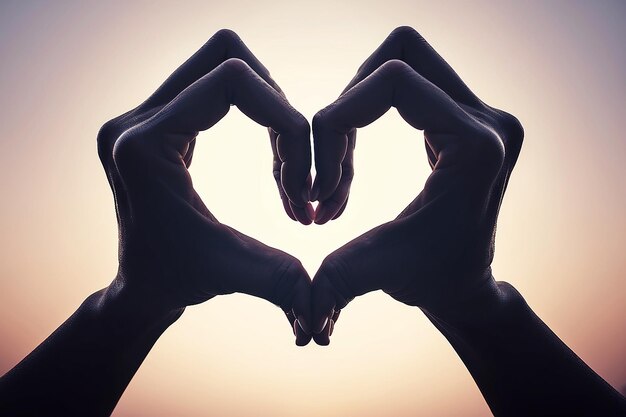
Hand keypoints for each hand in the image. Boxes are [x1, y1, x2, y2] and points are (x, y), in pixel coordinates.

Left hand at [97, 29, 312, 343]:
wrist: (142, 285)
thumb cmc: (179, 280)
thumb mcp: (232, 273)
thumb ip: (278, 281)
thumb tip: (319, 316)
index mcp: (144, 146)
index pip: (231, 82)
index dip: (284, 117)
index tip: (302, 172)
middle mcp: (136, 120)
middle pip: (225, 53)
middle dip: (276, 98)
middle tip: (295, 151)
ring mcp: (142, 116)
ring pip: (220, 62)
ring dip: (267, 101)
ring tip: (285, 156)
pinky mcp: (155, 119)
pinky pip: (213, 84)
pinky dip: (252, 108)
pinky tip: (268, 149)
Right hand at [309, 26, 523, 343]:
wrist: (466, 283)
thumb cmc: (429, 279)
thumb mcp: (379, 271)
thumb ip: (338, 284)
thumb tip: (307, 327)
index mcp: (477, 147)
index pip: (394, 82)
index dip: (339, 118)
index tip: (321, 177)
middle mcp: (489, 119)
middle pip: (401, 50)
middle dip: (349, 95)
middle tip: (329, 149)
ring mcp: (482, 113)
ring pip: (404, 58)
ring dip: (357, 99)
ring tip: (339, 156)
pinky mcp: (467, 115)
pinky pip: (409, 81)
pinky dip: (370, 106)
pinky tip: (354, 150)